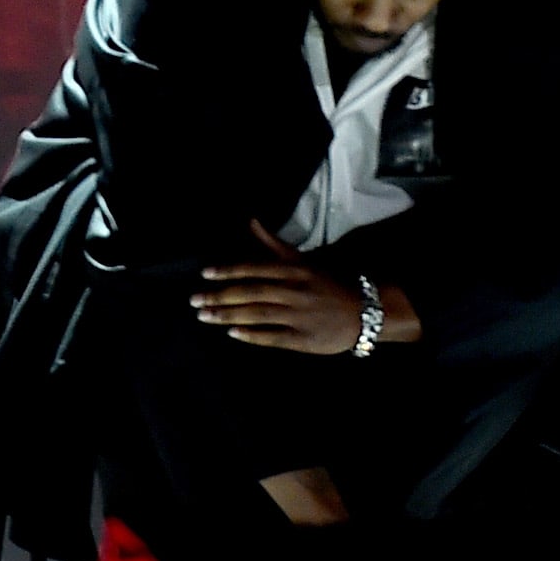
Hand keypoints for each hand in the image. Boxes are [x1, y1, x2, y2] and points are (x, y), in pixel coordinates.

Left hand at [194, 222, 417, 354]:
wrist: (365, 310)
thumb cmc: (328, 283)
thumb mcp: (302, 261)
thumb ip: (274, 245)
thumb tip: (251, 221)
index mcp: (294, 270)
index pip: (255, 268)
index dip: (228, 271)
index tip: (205, 274)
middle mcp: (294, 291)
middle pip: (251, 293)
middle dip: (220, 296)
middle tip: (195, 301)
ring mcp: (299, 316)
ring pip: (257, 314)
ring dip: (228, 316)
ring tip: (205, 317)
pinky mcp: (303, 339)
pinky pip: (273, 337)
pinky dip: (252, 335)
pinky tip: (233, 334)